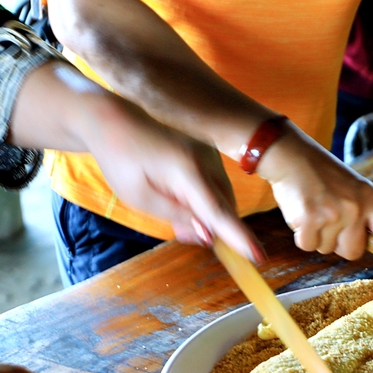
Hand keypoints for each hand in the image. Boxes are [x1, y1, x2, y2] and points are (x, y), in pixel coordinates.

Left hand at [84, 97, 264, 262]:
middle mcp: (206, 159)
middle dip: (216, 228)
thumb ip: (177, 215)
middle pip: (226, 206)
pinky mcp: (208, 149)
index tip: (258, 257)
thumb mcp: (140, 197)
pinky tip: (181, 196)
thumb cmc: (120, 159)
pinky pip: (216, 182)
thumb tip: (208, 235)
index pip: (219, 212)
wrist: (113, 116)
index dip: (239, 237)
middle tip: (184, 235)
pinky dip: (206, 197)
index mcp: (186, 171)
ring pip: (223, 195)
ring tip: (176, 214)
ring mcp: (210, 151)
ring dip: (210, 213)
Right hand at [257, 122, 372, 271]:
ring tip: (312, 208)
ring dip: (316, 235)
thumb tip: (360, 246)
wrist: (291, 155)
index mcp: (369, 198)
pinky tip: (301, 212)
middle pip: (352, 252)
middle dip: (338, 243)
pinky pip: (307, 246)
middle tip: (327, 219)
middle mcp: (355, 208)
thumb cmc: (319, 174)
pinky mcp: (311, 220)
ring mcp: (334, 214)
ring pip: (326, 249)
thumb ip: (361, 213)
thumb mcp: (351, 187)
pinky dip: (301, 234)